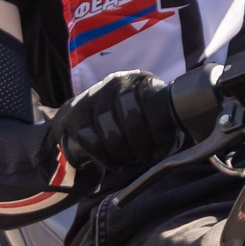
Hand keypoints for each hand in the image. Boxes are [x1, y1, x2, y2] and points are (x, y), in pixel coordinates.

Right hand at [51, 70, 180, 176]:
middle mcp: (117, 83)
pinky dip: (105, 158)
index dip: (161, 132)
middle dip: (141, 148)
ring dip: (123, 155)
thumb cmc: (139, 123)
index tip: (161, 149)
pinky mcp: (76, 115)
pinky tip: (114, 163)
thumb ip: (169, 130)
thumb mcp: (160, 121)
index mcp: (142, 81)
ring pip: (111, 134)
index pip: (155, 103)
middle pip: (132, 121)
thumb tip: (163, 149)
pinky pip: (91, 141)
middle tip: (144, 156)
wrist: (96, 117)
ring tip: (129, 159)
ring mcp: (94, 96)